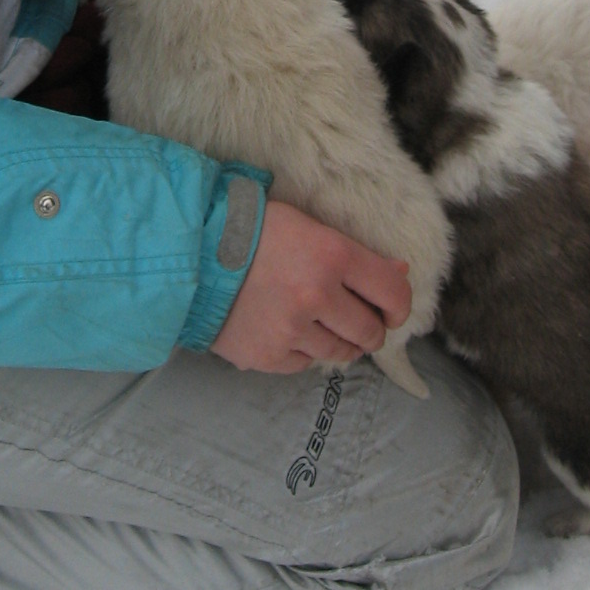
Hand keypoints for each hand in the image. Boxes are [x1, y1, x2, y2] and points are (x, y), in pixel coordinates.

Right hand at [210, 200, 412, 374]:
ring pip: (341, 352)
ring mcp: (292, 330)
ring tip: (322, 325)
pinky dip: (303, 351)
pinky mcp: (268, 355)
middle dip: (370, 327)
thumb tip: (398, 273)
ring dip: (340, 342)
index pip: (392, 293)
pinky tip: (288, 330)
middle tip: (357, 319)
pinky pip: (304, 363)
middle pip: (370, 331)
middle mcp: (317, 295)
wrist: (191, 251)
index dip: (399, 305)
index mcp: (332, 255)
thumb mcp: (307, 226)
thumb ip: (354, 254)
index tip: (391, 309)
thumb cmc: (252, 228)